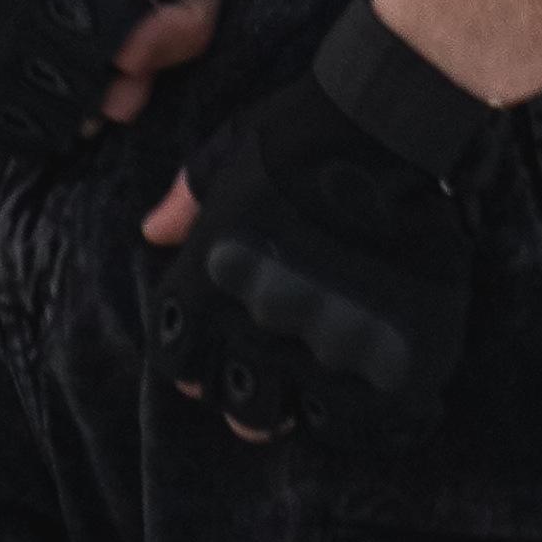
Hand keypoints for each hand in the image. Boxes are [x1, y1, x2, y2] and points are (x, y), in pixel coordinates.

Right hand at [0, 0, 217, 157]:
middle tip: (144, 14)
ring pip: (58, 115)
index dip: (176, 30)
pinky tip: (56, 65)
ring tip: (97, 36)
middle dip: (143, 58)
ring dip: (98, 86)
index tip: (198, 4)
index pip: (123, 32)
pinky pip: (8, 127)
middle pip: (99, 83)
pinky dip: (47, 108)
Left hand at [142, 0, 493, 451]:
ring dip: (309, 403)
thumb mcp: (227, 154)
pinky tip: (377, 382)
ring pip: (302, 415)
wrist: (387, 123)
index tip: (217, 360)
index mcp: (209, 283)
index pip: (178, 361)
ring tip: (326, 381)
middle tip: (275, 386)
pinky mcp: (387, 358)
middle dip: (252, 402)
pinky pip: (371, 417)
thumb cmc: (301, 130)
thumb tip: (153, 233)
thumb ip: (189, 200)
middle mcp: (256, 325)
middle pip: (241, 405)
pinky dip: (372, 408)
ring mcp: (323, 346)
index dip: (197, 365)